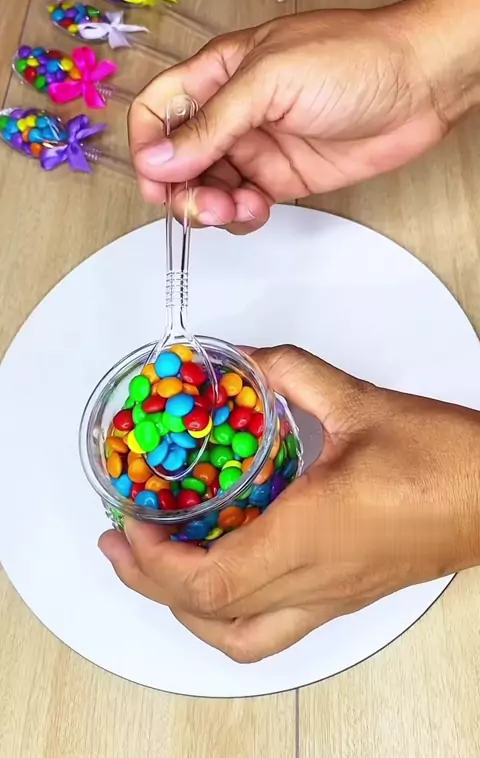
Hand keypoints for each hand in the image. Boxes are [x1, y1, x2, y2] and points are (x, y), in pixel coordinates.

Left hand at [99, 345, 479, 661]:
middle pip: (209, 614)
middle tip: (120, 541)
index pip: (209, 579)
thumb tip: (247, 359)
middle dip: (149, 582)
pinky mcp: (344, 597)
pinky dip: (228, 617)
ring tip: (157, 567)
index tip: (133, 518)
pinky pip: (272, 631)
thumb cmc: (445, 461)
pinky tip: (222, 576)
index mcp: (311, 535)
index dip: (155, 560)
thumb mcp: (362, 403)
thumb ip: (294, 373)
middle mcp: (315, 580)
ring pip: (239, 638)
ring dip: (185, 610)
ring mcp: (330, 598)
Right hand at [128, 1, 450, 233]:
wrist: (420, 85)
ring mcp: (256, 148)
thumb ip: (211, 124)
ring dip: (212, 208)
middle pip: (177, 161)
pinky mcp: (283, 178)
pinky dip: (241, 216)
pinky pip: (243, 206)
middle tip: (203, 205)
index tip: (157, 178)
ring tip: (238, 206)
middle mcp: (232, 113)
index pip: (157, 111)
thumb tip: (158, 158)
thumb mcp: (270, 81)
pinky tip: (258, 208)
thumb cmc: (354, 58)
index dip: (147, 147)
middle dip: (182, 189)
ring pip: (208, 189)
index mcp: (218, 74)